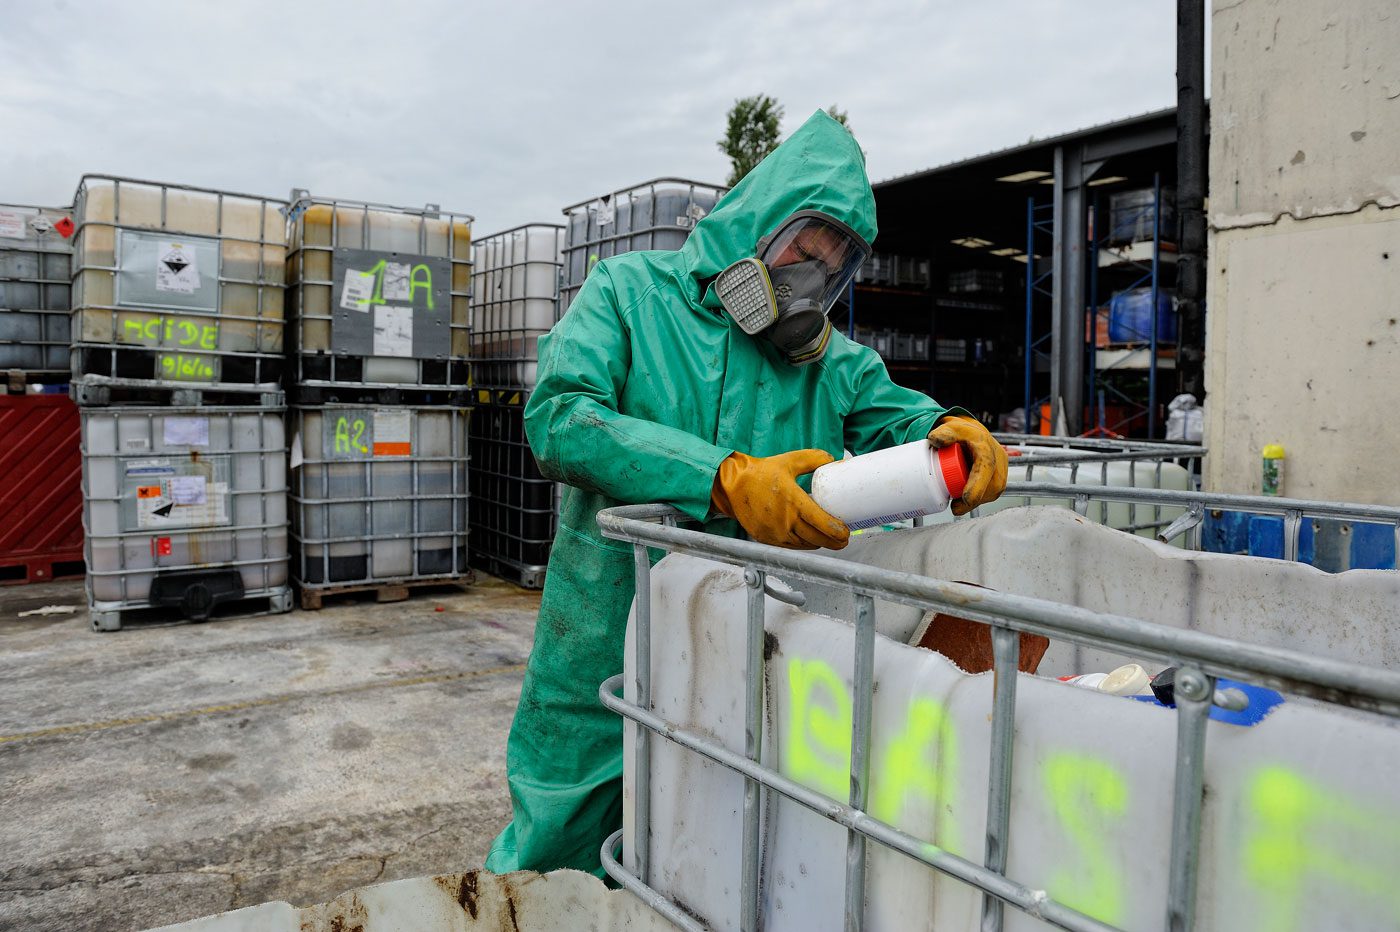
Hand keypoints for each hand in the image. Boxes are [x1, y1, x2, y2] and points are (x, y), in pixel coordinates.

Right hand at [711, 450, 849, 549]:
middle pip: (816, 538)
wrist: (733, 485)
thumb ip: (814, 459)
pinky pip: (791, 546)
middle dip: (834, 542)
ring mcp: (775, 532)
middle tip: (843, 539)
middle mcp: (785, 520)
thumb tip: (833, 459)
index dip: (837, 531)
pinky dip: (803, 544)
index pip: (821, 522)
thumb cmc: (761, 473)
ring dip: (819, 543)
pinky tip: (810, 540)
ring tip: (829, 539)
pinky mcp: (767, 538)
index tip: (846, 531)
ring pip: (805, 544)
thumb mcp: (790, 460)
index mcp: (793, 501)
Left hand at [927, 415, 1007, 515]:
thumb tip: (935, 440)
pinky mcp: (999, 476)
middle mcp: (998, 459)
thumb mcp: (951, 429)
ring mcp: (1001, 469)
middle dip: (975, 499)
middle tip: (956, 507)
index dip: (977, 486)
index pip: (986, 469)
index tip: (965, 499)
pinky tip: (967, 501)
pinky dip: (980, 498)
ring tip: (959, 504)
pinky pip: (993, 492)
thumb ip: (944, 433)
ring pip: (994, 491)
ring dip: (977, 501)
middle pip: (992, 486)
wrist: (971, 434)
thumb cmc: (961, 433)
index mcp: (986, 448)